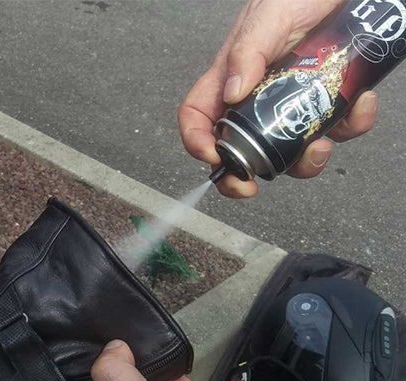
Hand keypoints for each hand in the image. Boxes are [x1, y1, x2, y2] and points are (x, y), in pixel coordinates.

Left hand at [41, 340, 277, 380]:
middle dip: (71, 366)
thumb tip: (110, 348)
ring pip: (118, 376)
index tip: (21, 368)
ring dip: (107, 355)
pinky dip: (142, 352)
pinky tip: (133, 329)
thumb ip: (115, 378)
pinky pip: (150, 368)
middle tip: (57, 329)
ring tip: (89, 322)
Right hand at [180, 0, 378, 197]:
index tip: (214, 158)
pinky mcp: (329, 103)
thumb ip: (248, 51)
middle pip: (239, 150)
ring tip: (321, 141)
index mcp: (232, 79)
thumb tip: (232, 94)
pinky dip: (352, 125)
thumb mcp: (268, 15)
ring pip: (290, 153)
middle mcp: (258, 100)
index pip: (199, 117)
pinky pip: (338, 129)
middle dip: (242, 175)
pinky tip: (361, 102)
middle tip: (251, 185)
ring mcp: (294, 106)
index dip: (197, 142)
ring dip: (305, 161)